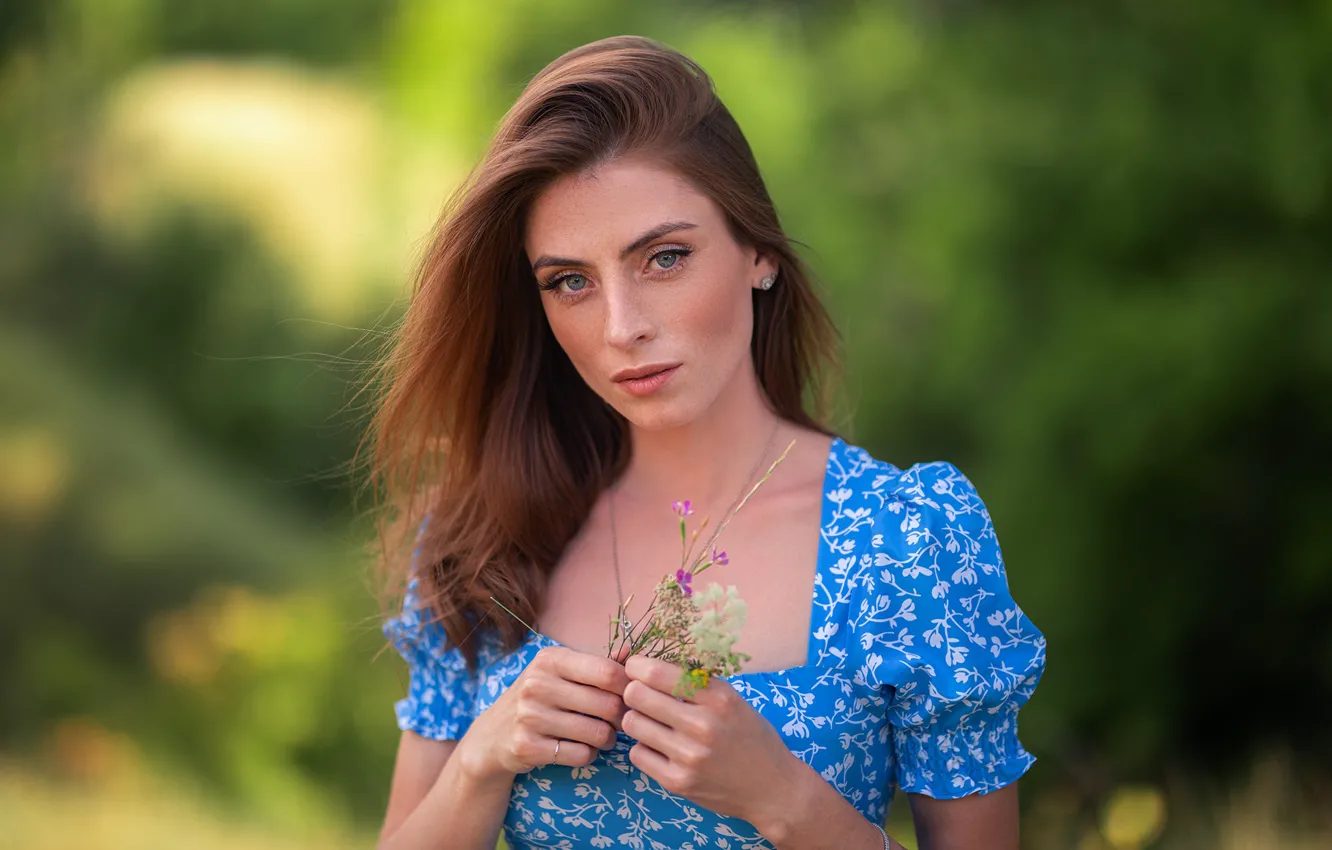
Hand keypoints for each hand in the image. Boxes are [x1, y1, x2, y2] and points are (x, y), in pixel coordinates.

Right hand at [459, 645, 629, 781]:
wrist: (492, 736)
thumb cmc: (537, 699)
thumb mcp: (559, 673)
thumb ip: (596, 664)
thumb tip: (632, 656)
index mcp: (549, 660)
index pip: (607, 672)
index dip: (628, 687)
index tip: (630, 697)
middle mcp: (537, 685)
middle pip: (607, 704)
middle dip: (621, 718)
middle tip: (619, 722)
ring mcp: (529, 716)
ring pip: (597, 733)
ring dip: (608, 739)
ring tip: (603, 736)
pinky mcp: (527, 747)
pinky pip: (581, 755)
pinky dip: (589, 754)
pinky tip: (581, 748)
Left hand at [621, 655, 798, 822]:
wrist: (771, 788)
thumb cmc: (751, 737)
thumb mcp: (733, 700)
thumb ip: (696, 683)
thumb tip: (650, 666)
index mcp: (718, 698)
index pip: (658, 673)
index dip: (638, 666)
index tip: (636, 667)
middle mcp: (702, 726)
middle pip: (636, 695)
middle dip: (634, 691)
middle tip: (641, 695)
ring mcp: (688, 757)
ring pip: (632, 723)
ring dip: (636, 718)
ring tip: (652, 721)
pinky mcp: (677, 782)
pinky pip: (637, 753)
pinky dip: (644, 746)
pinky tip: (659, 746)